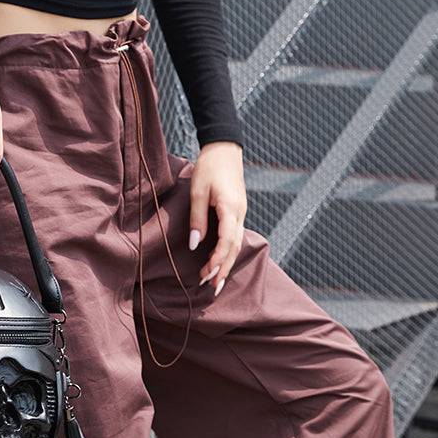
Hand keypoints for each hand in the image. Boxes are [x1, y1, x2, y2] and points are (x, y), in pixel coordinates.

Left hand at [188, 141, 246, 293]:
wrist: (224, 149)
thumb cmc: (208, 167)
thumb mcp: (197, 191)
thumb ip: (197, 219)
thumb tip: (196, 246)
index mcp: (230, 208)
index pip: (227, 242)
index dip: (217, 260)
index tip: (206, 275)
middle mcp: (240, 214)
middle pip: (234, 248)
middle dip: (223, 269)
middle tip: (211, 289)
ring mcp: (241, 213)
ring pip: (237, 244)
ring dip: (226, 264)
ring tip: (216, 282)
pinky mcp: (238, 211)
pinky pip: (236, 236)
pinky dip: (229, 252)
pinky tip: (222, 262)